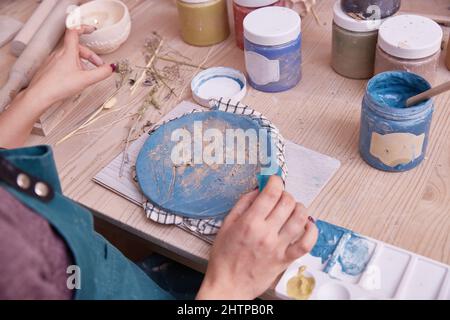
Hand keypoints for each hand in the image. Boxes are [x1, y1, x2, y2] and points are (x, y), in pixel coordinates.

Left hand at [26, 25, 112, 109]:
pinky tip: (75, 78)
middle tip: (98, 65)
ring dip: (82, 62)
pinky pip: (63, 63)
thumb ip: (101, 73)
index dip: (84, 28)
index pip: (75, 32)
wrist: (40, 95)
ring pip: (71, 56)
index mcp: (68, 52)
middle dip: (90, 55)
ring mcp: (53, 60)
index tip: (91, 30)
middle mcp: (59, 54)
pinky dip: (73, 67)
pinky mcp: (49, 68)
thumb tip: (110, 68)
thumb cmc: (58, 86)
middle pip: (77, 48)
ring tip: (87, 74)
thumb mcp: (85, 80)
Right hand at [197, 176, 317, 299]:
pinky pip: (306, 243)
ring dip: (298, 207)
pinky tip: (307, 225)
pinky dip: (311, 231)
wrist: (228, 285)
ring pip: (300, 218)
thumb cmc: (224, 257)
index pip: (271, 193)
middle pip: (287, 202)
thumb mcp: (226, 225)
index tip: (274, 180)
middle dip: (285, 193)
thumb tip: (258, 190)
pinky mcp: (285, 259)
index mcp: (249, 223)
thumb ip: (242, 204)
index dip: (275, 181)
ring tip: (292, 208)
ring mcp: (278, 247)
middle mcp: (266, 233)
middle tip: (279, 196)